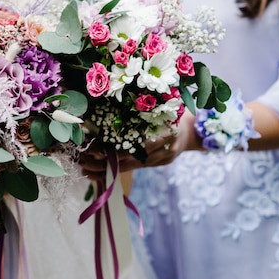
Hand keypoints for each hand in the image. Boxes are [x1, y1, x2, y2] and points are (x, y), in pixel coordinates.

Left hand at [78, 111, 200, 178]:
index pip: (141, 145)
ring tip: (86, 170)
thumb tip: (107, 104)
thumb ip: (140, 110)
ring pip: (132, 167)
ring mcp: (163, 159)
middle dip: (108, 162)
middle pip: (134, 160)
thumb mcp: (160, 106)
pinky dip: (116, 171)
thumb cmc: (171, 111)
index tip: (97, 148)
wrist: (193, 128)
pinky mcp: (159, 164)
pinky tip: (97, 174)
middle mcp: (166, 148)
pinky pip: (134, 169)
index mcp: (168, 131)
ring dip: (108, 169)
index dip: (120, 149)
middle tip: (85, 161)